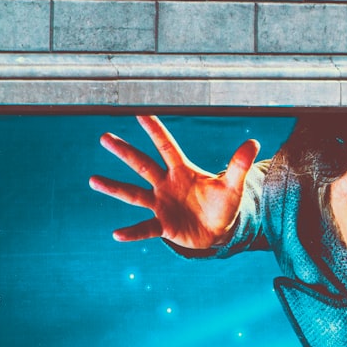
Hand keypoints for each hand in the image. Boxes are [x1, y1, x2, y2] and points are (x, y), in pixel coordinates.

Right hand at [90, 115, 259, 248]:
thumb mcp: (233, 186)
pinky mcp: (163, 225)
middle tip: (104, 137)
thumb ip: (239, 166)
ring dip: (114, 188)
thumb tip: (253, 143)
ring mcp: (161, 204)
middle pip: (143, 165)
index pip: (167, 147)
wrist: (219, 231)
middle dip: (125, 152)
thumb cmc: (222, 204)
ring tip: (93, 180)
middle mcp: (166, 184)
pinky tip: (117, 234)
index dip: (156, 131)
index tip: (140, 113)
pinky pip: (145, 228)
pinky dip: (132, 231)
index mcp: (182, 171)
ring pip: (134, 194)